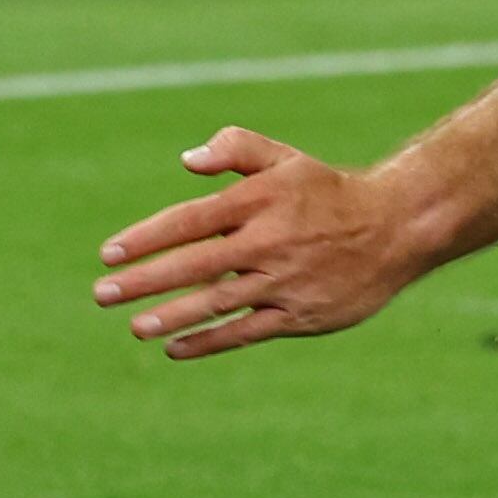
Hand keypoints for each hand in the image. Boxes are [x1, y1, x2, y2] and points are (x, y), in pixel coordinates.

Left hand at [91, 127, 434, 358]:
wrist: (395, 228)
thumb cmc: (327, 192)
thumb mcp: (284, 159)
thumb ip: (235, 149)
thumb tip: (187, 160)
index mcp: (259, 202)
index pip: (189, 221)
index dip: (146, 238)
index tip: (109, 255)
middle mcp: (268, 242)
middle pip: (195, 264)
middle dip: (145, 281)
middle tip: (102, 294)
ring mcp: (284, 282)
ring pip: (218, 302)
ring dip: (172, 316)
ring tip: (134, 327)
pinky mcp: (301, 315)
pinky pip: (246, 332)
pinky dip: (210, 342)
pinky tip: (175, 348)